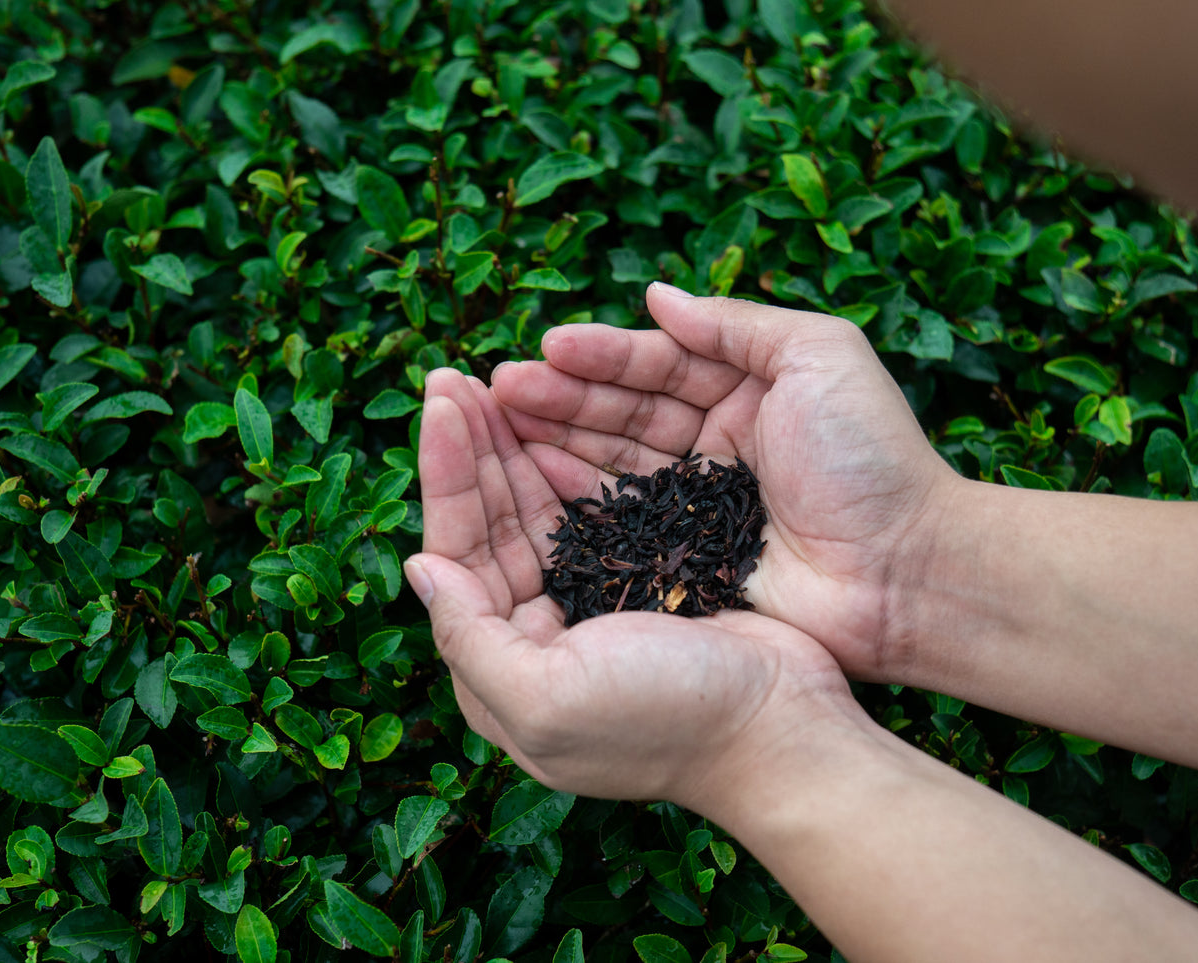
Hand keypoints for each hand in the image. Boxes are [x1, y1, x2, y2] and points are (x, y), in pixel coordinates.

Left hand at [407, 368, 853, 802]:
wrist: (779, 727)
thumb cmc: (666, 718)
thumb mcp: (545, 698)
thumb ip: (469, 639)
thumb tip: (417, 567)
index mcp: (500, 671)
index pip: (455, 555)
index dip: (446, 477)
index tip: (441, 403)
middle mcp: (534, 639)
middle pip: (488, 528)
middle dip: (472, 451)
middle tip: (454, 375)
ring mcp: (588, 610)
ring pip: (533, 515)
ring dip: (511, 451)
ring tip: (491, 384)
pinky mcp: (640, 583)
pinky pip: (587, 515)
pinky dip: (566, 468)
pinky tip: (552, 426)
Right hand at [490, 285, 959, 680]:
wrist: (904, 571)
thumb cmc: (870, 458)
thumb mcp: (819, 356)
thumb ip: (736, 323)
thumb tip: (655, 296)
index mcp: (750, 393)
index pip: (661, 367)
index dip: (603, 355)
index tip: (547, 347)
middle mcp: (719, 446)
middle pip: (626, 413)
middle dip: (564, 395)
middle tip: (500, 386)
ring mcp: (701, 507)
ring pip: (614, 464)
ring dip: (557, 439)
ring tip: (498, 421)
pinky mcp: (690, 561)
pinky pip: (624, 524)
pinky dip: (577, 499)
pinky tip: (532, 479)